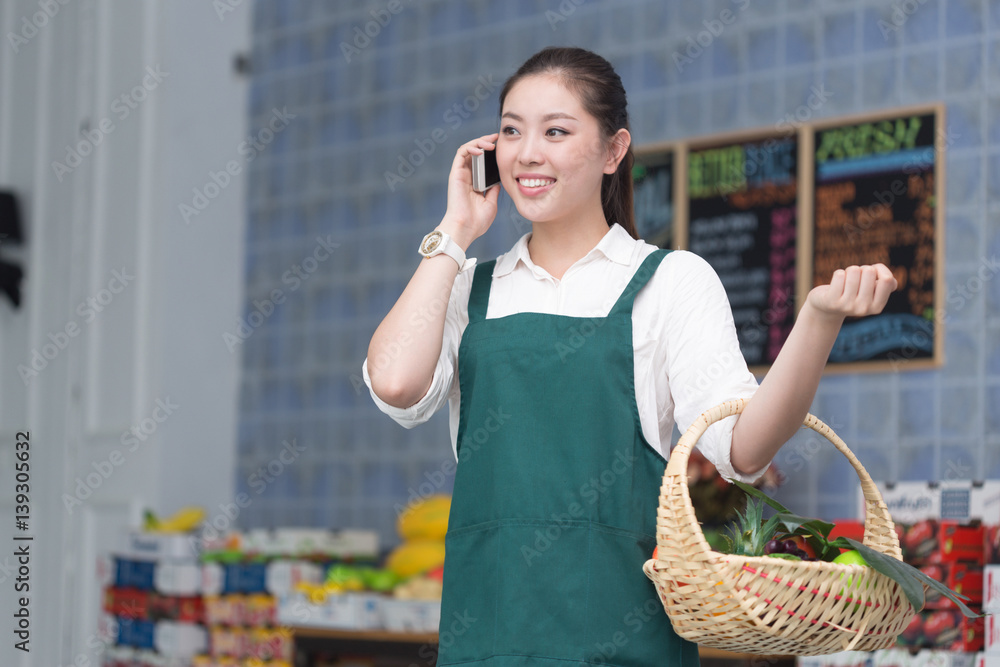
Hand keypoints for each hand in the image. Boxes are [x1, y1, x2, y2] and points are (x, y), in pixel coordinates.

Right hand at [439, 133, 499, 249]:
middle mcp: (467, 177)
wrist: (466, 228)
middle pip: (475, 152)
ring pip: (468, 149)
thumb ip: (494, 190)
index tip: (502, 146)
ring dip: (479, 142)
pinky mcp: (456, 173)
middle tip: (497, 138)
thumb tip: (499, 180)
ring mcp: (461, 174)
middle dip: (485, 142)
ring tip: (491, 143)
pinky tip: (482, 149)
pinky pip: (461, 153)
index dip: (490, 152)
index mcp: (475, 183)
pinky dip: (471, 147)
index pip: (482, 162)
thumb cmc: (477, 221)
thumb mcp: (491, 203)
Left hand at [806, 264, 898, 321]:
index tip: (870, 275)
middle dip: (862, 269)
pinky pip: (839, 274)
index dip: (878, 270)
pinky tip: (835, 284)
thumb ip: (885, 283)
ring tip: (845, 281)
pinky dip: (838, 273)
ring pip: (854, 270)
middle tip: (854, 279)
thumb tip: (889, 280)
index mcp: (877, 307)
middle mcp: (864, 309)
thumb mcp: (871, 290)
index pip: (887, 279)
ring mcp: (847, 306)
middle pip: (869, 271)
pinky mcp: (832, 301)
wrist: (827, 308)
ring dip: (849, 271)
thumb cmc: (853, 293)